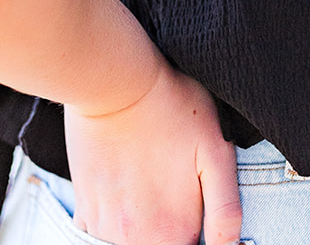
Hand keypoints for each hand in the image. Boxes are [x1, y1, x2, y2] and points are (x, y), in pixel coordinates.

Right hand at [63, 58, 242, 244]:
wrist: (116, 81)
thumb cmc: (172, 107)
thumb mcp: (217, 151)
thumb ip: (226, 211)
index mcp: (172, 232)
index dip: (195, 234)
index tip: (193, 208)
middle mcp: (134, 239)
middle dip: (169, 229)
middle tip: (172, 188)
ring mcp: (104, 226)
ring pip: (128, 242)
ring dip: (141, 225)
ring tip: (148, 181)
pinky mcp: (83, 208)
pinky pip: (100, 231)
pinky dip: (113, 218)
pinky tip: (124, 183)